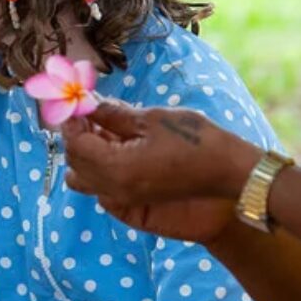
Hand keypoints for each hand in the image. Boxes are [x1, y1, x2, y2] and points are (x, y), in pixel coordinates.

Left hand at [61, 101, 259, 243]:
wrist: (228, 172)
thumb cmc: (193, 141)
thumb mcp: (151, 120)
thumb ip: (113, 114)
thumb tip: (88, 105)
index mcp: (115, 168)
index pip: (75, 144)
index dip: (72, 121)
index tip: (77, 102)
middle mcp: (113, 188)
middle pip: (75, 163)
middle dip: (77, 136)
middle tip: (89, 112)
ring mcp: (124, 197)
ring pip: (85, 178)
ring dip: (87, 153)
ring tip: (105, 128)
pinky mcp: (135, 199)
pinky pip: (102, 184)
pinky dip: (101, 164)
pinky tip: (119, 143)